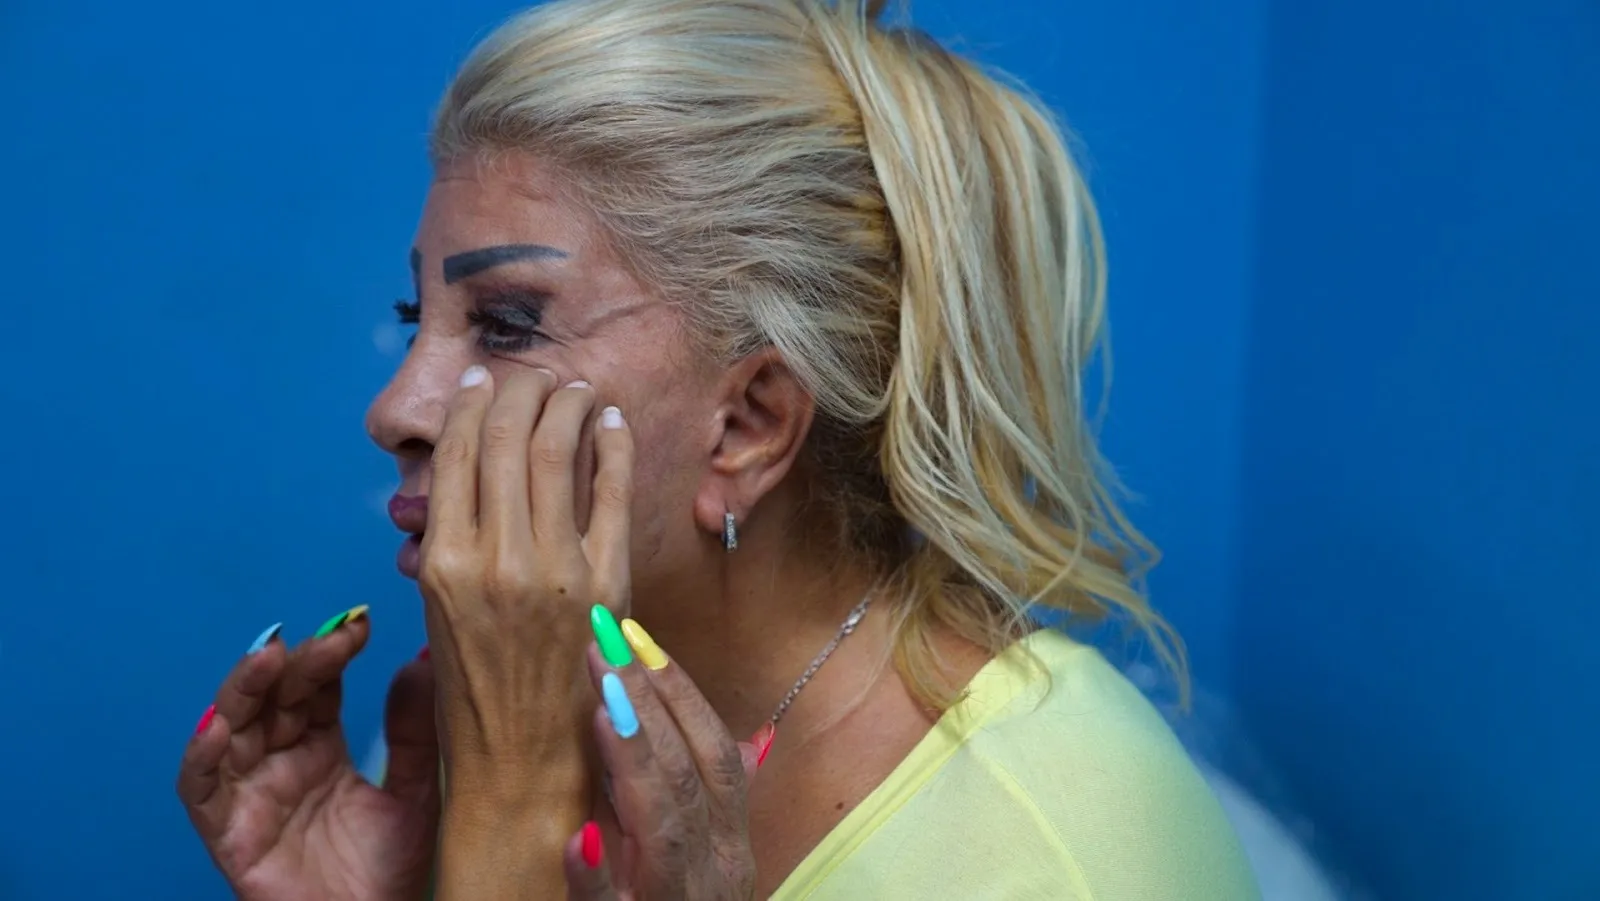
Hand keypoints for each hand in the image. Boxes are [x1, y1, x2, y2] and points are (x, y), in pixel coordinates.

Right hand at [176, 613, 440, 900]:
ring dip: (244, 689)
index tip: (360, 623)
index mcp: (321, 748)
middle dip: (298, 662)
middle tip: (332, 638)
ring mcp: (251, 794)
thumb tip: (425, 657)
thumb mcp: (415, 793)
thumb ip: (415, 731)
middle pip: (274, 697)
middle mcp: (281, 762)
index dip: (331, 652)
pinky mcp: (228, 832)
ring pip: (231, 727)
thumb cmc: (389, 873)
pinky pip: (201, 789)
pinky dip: (201, 756)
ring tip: (270, 657)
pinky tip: (217, 726)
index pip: (317, 687)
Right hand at [418, 365, 634, 894]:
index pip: (459, 451)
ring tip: (578, 387)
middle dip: (527, 389)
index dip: (477, 403)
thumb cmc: (476, 691)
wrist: (520, 766)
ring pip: (559, 451)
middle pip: (510, 436)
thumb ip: (452, 541)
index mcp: (441, 560)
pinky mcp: (606, 585)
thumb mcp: (439, 610)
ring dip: (570, 404)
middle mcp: (493, 557)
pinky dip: (612, 447)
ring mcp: (553, 569)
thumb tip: (472, 474)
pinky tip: (611, 423)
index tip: (490, 379)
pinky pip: (612, 493)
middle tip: (539, 374)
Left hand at [562, 622, 766, 900]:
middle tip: (604, 642)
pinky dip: (595, 879)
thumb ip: (726, 801)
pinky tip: (573, 842)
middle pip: (695, 775)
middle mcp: (716, 872)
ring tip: (598, 706)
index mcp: (729, 845)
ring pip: (669, 828)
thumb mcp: (714, 863)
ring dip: (634, 763)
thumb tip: (762, 736)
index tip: (638, 635)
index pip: (717, 752)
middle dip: (651, 703)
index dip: (682, 692)